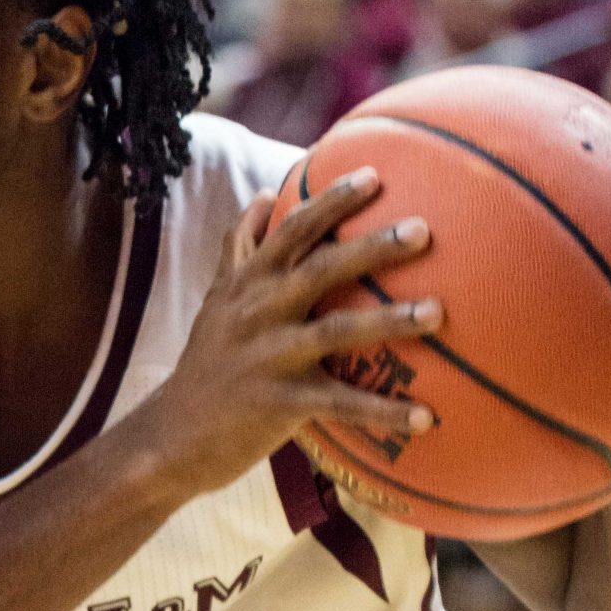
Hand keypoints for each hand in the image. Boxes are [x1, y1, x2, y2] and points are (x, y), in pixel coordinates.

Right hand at [138, 170, 440, 504]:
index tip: (375, 175)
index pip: (292, 230)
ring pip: (336, 331)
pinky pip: (340, 404)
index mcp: (248, 283)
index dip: (332, 201)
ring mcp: (269, 357)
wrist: (172, 434)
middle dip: (371, 246)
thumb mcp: (217, 298)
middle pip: (319, 268)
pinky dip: (383, 411)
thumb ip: (242, 246)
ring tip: (438, 313)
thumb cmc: (207, 362)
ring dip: (389, 321)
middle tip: (423, 229)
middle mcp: (257, 312)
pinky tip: (427, 418)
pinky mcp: (279, 404)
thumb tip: (266, 193)